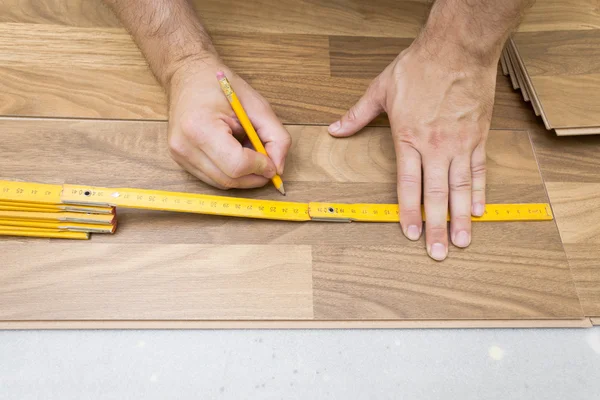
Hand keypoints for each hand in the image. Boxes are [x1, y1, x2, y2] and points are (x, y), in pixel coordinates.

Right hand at [167, 58, 290, 189]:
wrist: (187, 77)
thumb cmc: (220, 86)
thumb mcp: (257, 105)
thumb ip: (276, 137)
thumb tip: (278, 168)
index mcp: (200, 127)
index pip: (236, 164)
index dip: (260, 167)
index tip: (272, 162)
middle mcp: (184, 146)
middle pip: (229, 179)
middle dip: (254, 176)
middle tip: (267, 164)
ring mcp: (179, 156)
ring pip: (221, 184)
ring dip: (243, 176)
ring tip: (249, 154)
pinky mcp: (180, 162)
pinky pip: (212, 179)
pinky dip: (230, 173)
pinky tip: (235, 155)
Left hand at [329, 43, 495, 260]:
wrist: (457, 48)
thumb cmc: (419, 66)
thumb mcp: (380, 89)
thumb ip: (357, 115)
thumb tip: (335, 128)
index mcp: (409, 139)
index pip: (408, 185)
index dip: (409, 212)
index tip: (411, 234)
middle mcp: (435, 147)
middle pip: (435, 194)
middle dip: (437, 226)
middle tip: (438, 252)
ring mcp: (459, 143)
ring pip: (460, 188)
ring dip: (461, 217)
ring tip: (462, 241)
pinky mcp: (478, 136)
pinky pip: (478, 170)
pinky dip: (479, 191)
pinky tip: (478, 210)